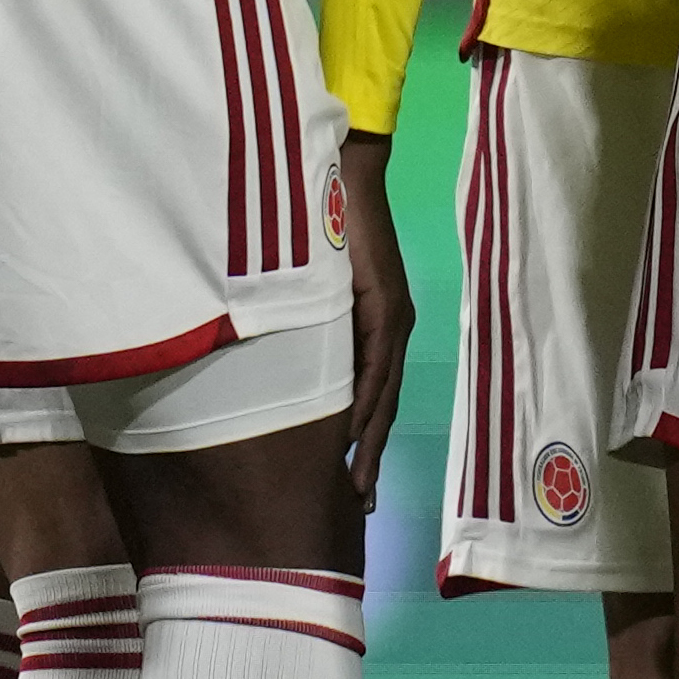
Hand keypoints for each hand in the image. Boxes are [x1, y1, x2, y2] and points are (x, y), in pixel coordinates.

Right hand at [337, 129, 411, 510]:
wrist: (344, 171)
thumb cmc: (323, 223)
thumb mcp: (316, 288)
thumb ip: (312, 327)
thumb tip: (282, 371)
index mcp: (380, 326)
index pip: (375, 398)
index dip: (366, 444)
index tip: (354, 488)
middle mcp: (395, 326)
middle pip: (384, 406)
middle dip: (370, 457)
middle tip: (358, 506)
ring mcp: (394, 315)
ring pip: (383, 393)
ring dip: (369, 440)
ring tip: (356, 485)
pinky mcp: (386, 301)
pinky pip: (376, 362)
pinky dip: (365, 399)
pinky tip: (354, 432)